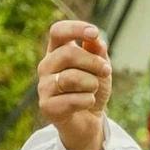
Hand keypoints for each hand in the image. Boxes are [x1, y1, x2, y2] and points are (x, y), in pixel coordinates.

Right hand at [39, 20, 112, 149]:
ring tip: (93, 90)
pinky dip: (88, 101)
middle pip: (69, 54)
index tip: (94, 33)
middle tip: (106, 71)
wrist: (89, 121)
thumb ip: (98, 51)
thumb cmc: (92, 90)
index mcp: (56, 51)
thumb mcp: (100, 67)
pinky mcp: (46, 107)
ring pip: (72, 77)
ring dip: (92, 84)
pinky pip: (73, 100)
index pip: (58, 31)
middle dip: (94, 62)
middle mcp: (46, 66)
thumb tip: (96, 39)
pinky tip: (87, 104)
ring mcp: (43, 86)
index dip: (76, 28)